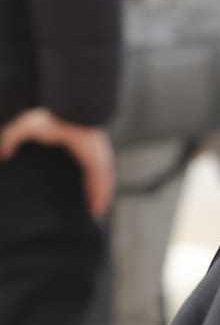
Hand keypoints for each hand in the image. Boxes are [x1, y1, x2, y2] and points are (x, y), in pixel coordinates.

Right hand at [0, 109, 114, 218]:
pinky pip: (105, 183)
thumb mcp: (26, 128)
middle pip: (94, 178)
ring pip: (102, 184)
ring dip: (99, 199)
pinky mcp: (101, 161)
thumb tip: (3, 153)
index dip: (78, 180)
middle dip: (91, 193)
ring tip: (92, 214)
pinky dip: (103, 197)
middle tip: (84, 209)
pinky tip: (98, 210)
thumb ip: (12, 139)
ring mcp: (98, 157)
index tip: (73, 193)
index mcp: (77, 146)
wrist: (69, 110)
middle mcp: (90, 153)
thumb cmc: (51, 116)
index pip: (80, 167)